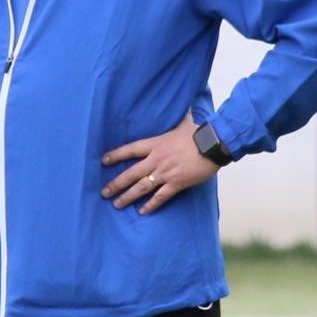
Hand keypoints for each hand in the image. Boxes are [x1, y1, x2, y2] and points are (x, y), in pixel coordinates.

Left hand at [101, 116, 219, 214]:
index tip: (104, 161)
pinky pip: (160, 197)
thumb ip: (182, 115)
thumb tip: (187, 104)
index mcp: (156, 144)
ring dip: (127, 197)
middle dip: (116, 184)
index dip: (116, 155)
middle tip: (104, 192)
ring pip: (141, 187)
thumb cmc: (200, 133)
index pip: (131, 150)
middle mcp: (156, 160)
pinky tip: (142, 212)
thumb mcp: (186, 121)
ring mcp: (165, 173)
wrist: (213, 145)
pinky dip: (151, 205)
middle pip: (131, 173)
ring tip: (117, 204)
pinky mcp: (176, 184)